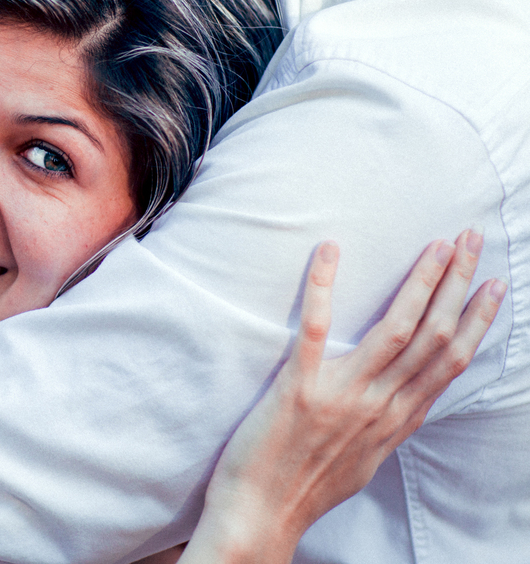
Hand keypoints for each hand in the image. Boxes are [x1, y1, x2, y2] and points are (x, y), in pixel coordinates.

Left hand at [184, 231, 505, 563]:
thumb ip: (386, 424)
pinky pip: (317, 329)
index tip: (495, 285)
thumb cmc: (305, 486)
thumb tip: (402, 401)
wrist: (261, 515)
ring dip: (421, 282)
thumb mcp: (366, 459)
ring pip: (395, 330)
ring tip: (437, 244)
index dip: (477, 320)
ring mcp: (342, 396)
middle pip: (434, 337)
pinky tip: (330, 251)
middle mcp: (379, 406)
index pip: (450, 361)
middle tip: (473, 239)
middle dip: (459, 284)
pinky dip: (325, 286)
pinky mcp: (298, 388)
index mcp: (396, 420)